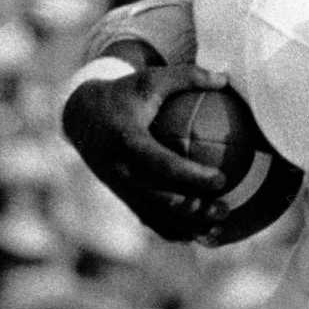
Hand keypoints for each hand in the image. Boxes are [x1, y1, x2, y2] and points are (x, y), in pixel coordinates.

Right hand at [62, 63, 233, 243]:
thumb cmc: (125, 95)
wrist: (82, 117)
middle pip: (161, 199)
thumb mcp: (150, 79)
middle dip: (196, 209)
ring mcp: (121, 189)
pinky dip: (178, 231)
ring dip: (190, 227)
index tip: (222, 179)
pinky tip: (204, 232)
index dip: (192, 176)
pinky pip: (152, 222)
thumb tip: (225, 79)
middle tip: (226, 207)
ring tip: (221, 225)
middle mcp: (121, 170)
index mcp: (126, 141)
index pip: (162, 164)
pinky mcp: (124, 199)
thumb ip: (186, 77)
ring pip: (158, 218)